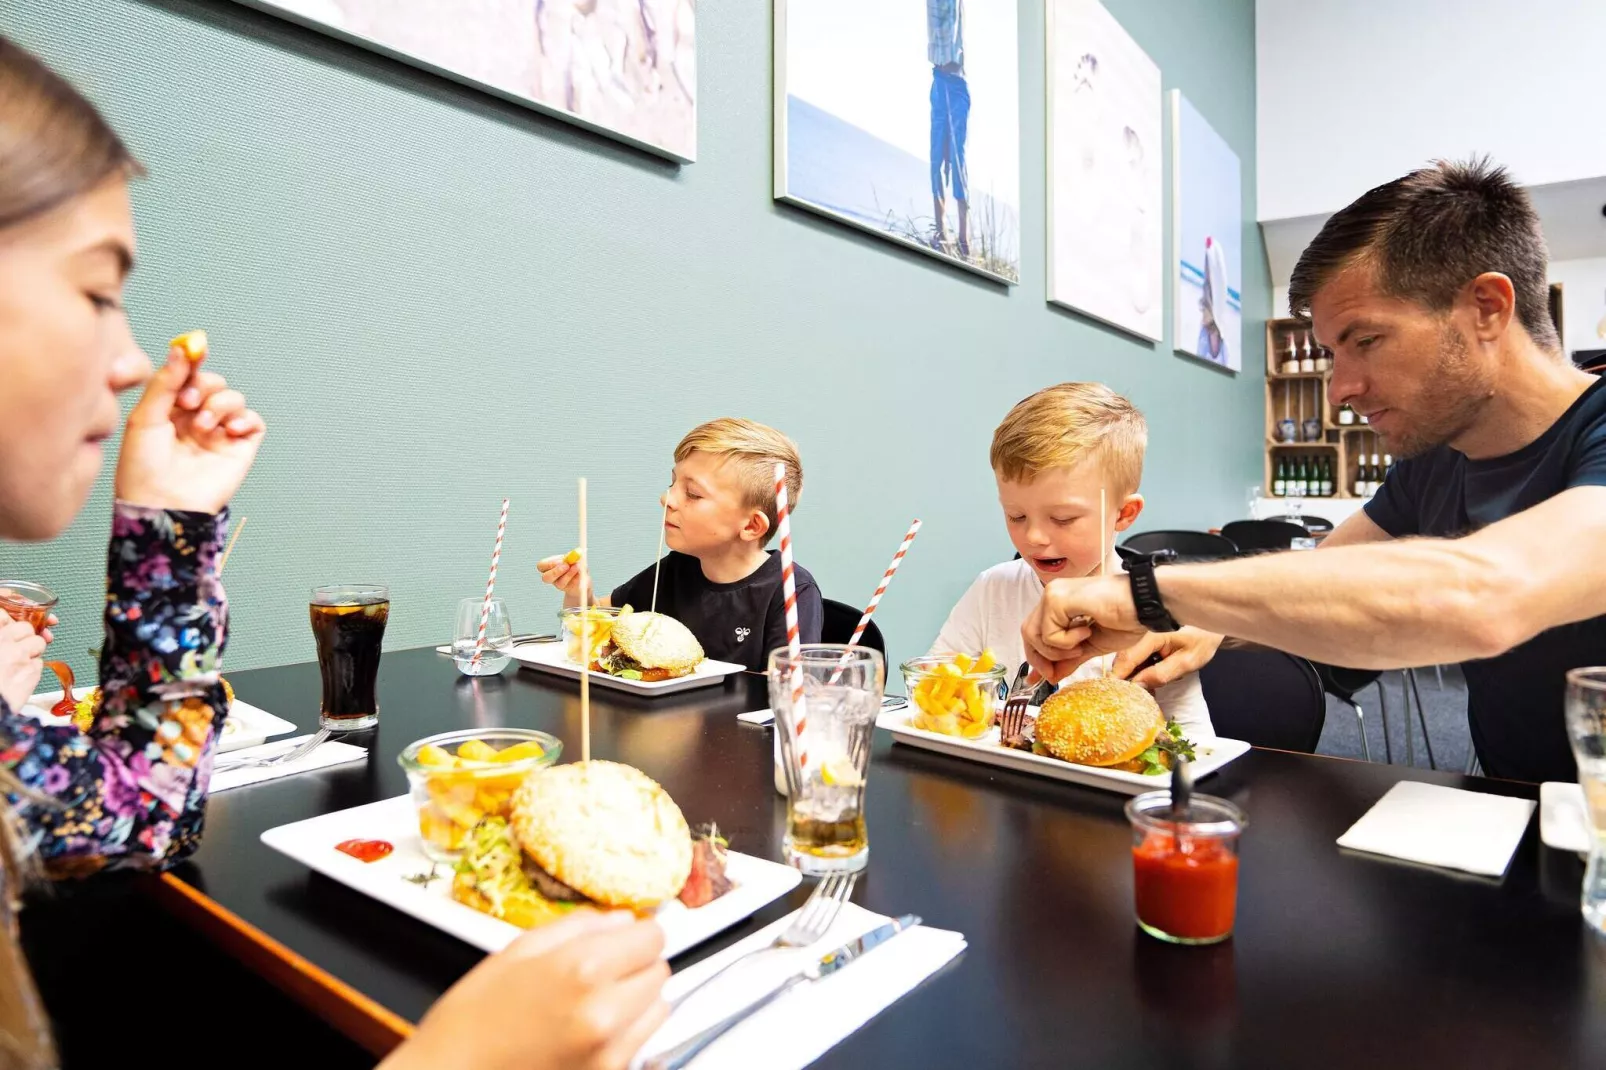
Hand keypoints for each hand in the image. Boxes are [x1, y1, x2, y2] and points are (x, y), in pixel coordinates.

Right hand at [0, 615, 46, 711]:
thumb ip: (0, 641)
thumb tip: (5, 633)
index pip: (3, 615)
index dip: (9, 621)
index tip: (10, 628)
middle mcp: (3, 642)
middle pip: (25, 627)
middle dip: (24, 636)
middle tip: (15, 650)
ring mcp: (19, 656)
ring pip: (38, 643)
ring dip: (32, 652)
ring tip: (17, 666)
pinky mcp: (32, 672)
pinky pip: (39, 663)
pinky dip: (32, 670)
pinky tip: (20, 679)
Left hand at [114, 342, 265, 512]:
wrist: (161, 504)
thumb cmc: (143, 468)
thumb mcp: (144, 418)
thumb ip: (165, 382)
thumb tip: (182, 348)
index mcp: (170, 409)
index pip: (187, 375)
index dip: (192, 361)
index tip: (195, 350)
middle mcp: (195, 418)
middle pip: (213, 382)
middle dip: (203, 386)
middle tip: (187, 403)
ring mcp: (219, 433)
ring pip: (234, 398)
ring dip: (220, 404)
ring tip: (202, 426)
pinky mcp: (240, 448)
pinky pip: (254, 421)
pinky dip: (245, 419)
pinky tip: (228, 430)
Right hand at [381, 910, 668, 1069]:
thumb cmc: (471, 1019)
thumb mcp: (516, 952)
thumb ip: (578, 927)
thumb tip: (621, 919)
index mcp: (582, 969)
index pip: (654, 937)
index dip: (637, 934)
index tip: (623, 938)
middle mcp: (605, 1013)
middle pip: (660, 972)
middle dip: (637, 965)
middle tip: (602, 971)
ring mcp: (610, 1053)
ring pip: (658, 1009)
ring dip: (637, 1001)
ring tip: (593, 1004)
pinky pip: (640, 1044)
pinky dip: (626, 1034)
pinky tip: (587, 1032)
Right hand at [537, 552, 592, 606]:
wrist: (582, 576)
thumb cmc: (574, 563)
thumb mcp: (573, 557)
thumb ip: (572, 556)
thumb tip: (574, 555)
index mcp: (548, 566)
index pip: (541, 566)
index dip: (549, 564)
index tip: (561, 560)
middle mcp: (551, 577)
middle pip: (546, 578)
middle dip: (556, 572)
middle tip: (567, 566)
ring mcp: (558, 584)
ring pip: (560, 583)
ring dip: (569, 574)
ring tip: (577, 567)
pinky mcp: (568, 590)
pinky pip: (571, 586)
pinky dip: (577, 578)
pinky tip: (581, 574)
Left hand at [1021, 574, 1145, 683]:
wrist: (1144, 605)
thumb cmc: (1126, 618)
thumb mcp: (1092, 646)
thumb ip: (1069, 659)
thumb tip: (1051, 675)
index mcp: (1060, 603)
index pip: (1035, 632)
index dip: (1036, 657)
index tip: (1043, 677)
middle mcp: (1053, 595)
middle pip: (1028, 633)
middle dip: (1040, 659)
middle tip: (1056, 672)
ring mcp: (1054, 594)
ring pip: (1034, 634)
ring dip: (1056, 650)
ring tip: (1081, 645)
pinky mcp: (1057, 598)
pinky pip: (1048, 633)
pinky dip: (1066, 642)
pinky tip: (1086, 631)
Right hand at [1110, 627, 1222, 689]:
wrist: (1210, 621)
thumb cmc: (1202, 639)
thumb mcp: (1187, 661)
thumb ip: (1162, 674)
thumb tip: (1137, 684)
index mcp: (1150, 633)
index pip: (1127, 659)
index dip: (1119, 678)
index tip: (1116, 695)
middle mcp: (1139, 629)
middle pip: (1123, 658)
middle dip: (1128, 678)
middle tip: (1140, 694)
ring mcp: (1139, 630)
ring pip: (1126, 656)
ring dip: (1133, 673)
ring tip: (1149, 686)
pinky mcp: (1141, 634)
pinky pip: (1133, 653)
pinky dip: (1138, 666)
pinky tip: (1150, 674)